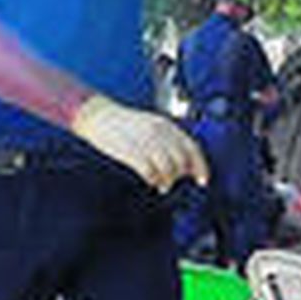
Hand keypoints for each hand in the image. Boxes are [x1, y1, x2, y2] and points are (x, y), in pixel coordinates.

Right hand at [70, 94, 208, 192]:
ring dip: (167, 180)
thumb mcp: (151, 125)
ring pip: (168, 169)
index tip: (202, 180)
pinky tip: (150, 180)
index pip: (192, 147)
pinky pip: (150, 172)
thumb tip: (183, 162)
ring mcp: (145, 142)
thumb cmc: (123, 123)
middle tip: (172, 181)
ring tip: (162, 184)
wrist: (98, 115)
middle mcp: (159, 133)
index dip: (200, 165)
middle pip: (181, 161)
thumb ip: (167, 140)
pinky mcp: (131, 152)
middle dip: (180, 175)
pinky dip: (153, 179)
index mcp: (166, 125)